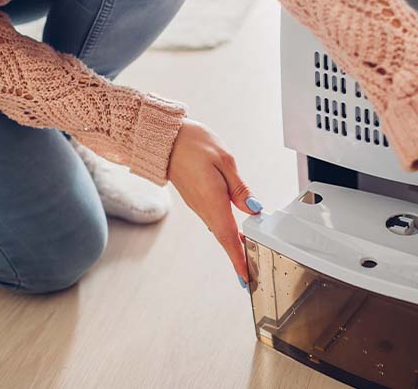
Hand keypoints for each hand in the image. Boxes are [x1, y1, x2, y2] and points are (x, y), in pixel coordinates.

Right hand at [167, 118, 261, 285]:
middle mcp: (204, 207)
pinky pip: (214, 220)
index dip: (239, 258)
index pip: (229, 236)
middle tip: (252, 273)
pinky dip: (226, 230)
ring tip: (249, 256)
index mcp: (212, 200)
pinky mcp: (196, 200)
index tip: (246, 278)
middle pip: (225, 238)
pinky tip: (235, 232)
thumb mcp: (225, 160)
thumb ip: (240, 188)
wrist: (164, 139)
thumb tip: (254, 208)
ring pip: (220, 230)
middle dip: (239, 256)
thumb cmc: (192, 144)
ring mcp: (198, 205)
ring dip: (233, 244)